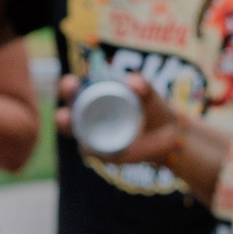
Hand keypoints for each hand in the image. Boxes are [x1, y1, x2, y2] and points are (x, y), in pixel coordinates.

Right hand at [55, 71, 185, 165]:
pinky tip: (90, 145)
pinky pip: (91, 151)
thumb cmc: (153, 108)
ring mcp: (93, 137)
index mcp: (96, 98)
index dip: (69, 88)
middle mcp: (88, 118)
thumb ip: (143, 86)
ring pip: (75, 134)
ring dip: (67, 128)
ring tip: (65, 120)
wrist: (170, 134)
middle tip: (63, 111)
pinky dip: (90, 148)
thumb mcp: (150, 95)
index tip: (70, 82)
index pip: (75, 92)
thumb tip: (131, 80)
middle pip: (69, 115)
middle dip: (62, 110)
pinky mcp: (102, 153)